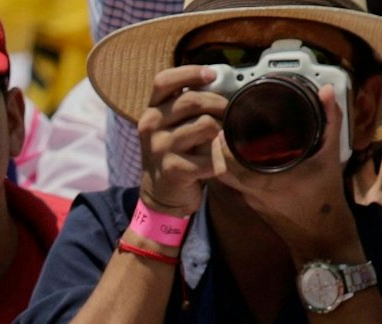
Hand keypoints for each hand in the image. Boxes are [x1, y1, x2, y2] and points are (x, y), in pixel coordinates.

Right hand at [138, 65, 225, 216]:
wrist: (162, 193)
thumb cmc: (176, 152)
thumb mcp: (172, 125)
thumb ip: (187, 105)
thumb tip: (224, 81)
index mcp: (151, 111)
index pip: (163, 81)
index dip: (190, 73)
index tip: (212, 75)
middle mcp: (151, 126)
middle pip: (193, 100)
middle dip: (219, 103)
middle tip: (230, 111)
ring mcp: (160, 148)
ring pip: (206, 125)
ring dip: (222, 131)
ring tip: (223, 137)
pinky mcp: (173, 169)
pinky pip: (209, 155)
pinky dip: (219, 157)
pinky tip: (218, 160)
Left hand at [212, 84, 360, 259]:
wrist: (322, 237)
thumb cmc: (325, 200)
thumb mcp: (330, 157)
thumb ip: (329, 122)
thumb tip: (326, 92)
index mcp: (264, 182)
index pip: (226, 165)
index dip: (219, 146)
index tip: (223, 125)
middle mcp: (251, 192)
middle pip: (220, 170)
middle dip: (217, 149)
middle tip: (223, 127)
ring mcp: (251, 199)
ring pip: (227, 177)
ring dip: (224, 158)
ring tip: (230, 135)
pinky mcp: (255, 203)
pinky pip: (237, 182)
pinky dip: (235, 167)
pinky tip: (244, 152)